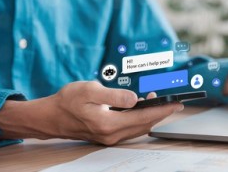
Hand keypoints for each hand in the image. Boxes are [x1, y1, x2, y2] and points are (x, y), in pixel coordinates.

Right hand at [0, 81, 183, 144]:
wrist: (51, 116)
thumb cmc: (68, 101)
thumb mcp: (90, 91)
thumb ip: (114, 95)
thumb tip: (136, 98)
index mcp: (109, 123)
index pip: (144, 117)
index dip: (162, 109)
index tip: (176, 104)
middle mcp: (112, 134)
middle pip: (145, 125)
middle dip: (160, 113)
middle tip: (173, 103)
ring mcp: (109, 137)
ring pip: (138, 128)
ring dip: (151, 117)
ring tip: (158, 103)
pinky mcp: (107, 135)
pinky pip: (130, 129)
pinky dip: (140, 120)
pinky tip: (141, 109)